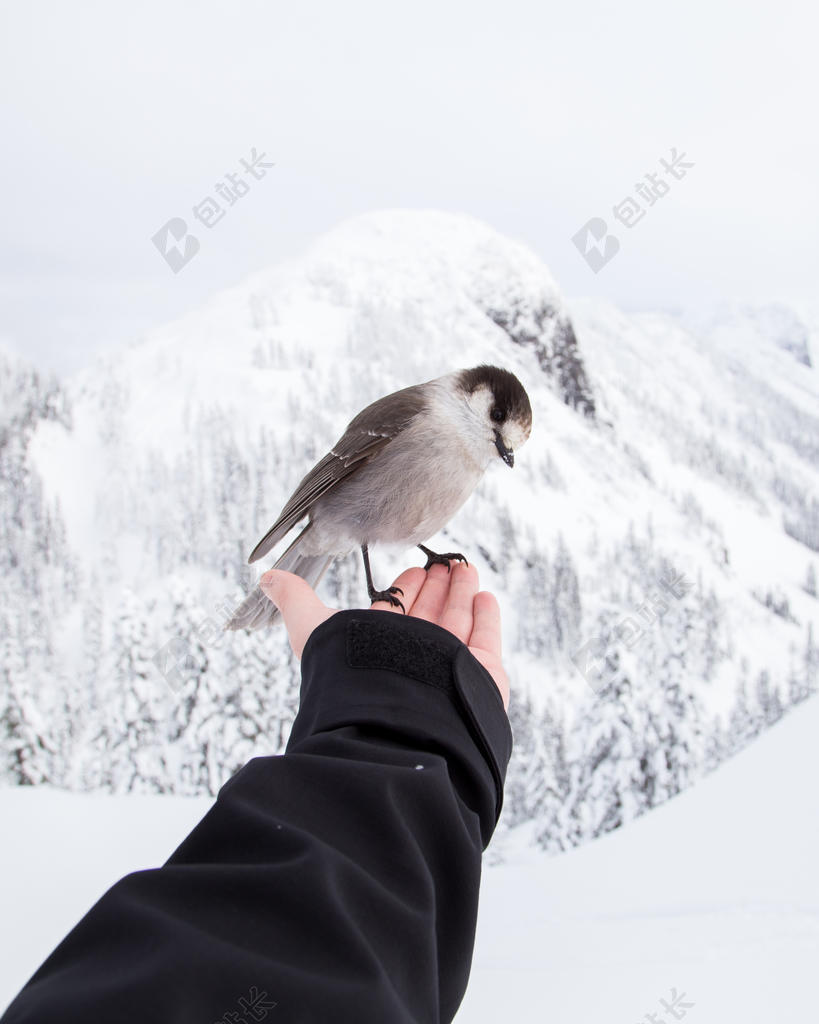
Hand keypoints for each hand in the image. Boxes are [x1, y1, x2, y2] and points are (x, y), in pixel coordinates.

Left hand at [259, 562, 509, 709]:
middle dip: (436, 586)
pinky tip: (484, 595)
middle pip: (428, 614)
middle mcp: (412, 658)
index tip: (414, 567)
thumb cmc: (352, 680)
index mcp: (378, 648)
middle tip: (444, 563)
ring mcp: (447, 667)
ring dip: (461, 592)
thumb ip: (294, 602)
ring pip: (457, 620)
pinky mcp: (479, 675)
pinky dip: (486, 617)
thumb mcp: (313, 630)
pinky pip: (484, 640)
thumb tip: (265, 577)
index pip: (396, 612)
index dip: (405, 588)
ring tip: (465, 567)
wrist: (398, 726)